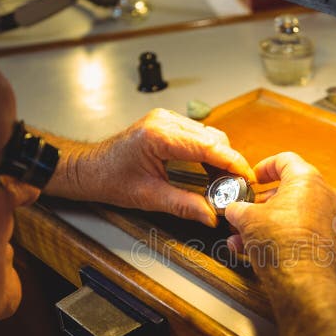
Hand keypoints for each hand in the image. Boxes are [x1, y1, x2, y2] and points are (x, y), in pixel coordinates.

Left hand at [55, 108, 253, 226]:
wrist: (88, 169)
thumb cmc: (109, 179)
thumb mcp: (149, 197)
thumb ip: (184, 205)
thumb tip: (211, 216)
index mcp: (160, 136)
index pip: (209, 146)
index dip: (233, 162)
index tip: (247, 176)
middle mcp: (165, 121)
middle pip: (214, 138)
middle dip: (229, 161)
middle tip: (237, 185)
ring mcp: (166, 119)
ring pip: (209, 134)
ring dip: (220, 156)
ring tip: (225, 180)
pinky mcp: (166, 123)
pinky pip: (198, 134)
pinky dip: (209, 151)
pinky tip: (211, 169)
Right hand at [224, 152, 335, 279]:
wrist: (302, 282)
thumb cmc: (282, 244)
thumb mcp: (247, 219)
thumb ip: (238, 208)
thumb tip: (234, 210)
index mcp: (307, 179)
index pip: (285, 160)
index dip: (263, 166)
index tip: (253, 177)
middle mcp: (323, 195)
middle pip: (288, 189)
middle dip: (261, 201)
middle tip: (245, 208)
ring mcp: (327, 219)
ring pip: (290, 213)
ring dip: (264, 221)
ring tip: (241, 234)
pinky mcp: (325, 241)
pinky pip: (297, 230)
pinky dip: (277, 235)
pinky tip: (252, 249)